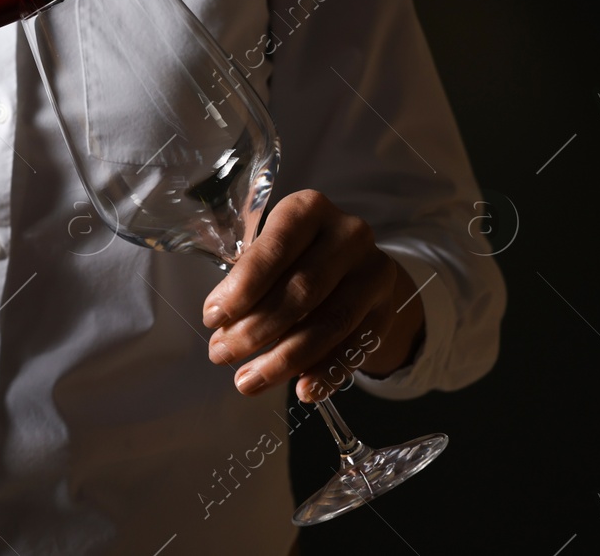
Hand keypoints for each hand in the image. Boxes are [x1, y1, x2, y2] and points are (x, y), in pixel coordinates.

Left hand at [201, 189, 425, 401]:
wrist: (350, 264)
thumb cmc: (291, 255)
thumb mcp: (268, 250)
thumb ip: (246, 277)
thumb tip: (221, 322)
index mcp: (308, 209)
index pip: (275, 249)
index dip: (243, 287)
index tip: (213, 318)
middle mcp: (348, 234)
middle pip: (302, 290)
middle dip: (256, 329)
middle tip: (221, 354)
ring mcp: (373, 271)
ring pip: (329, 324)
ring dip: (285, 359)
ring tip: (248, 381)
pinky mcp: (386, 309)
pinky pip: (355, 348)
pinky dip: (327, 373)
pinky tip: (302, 390)